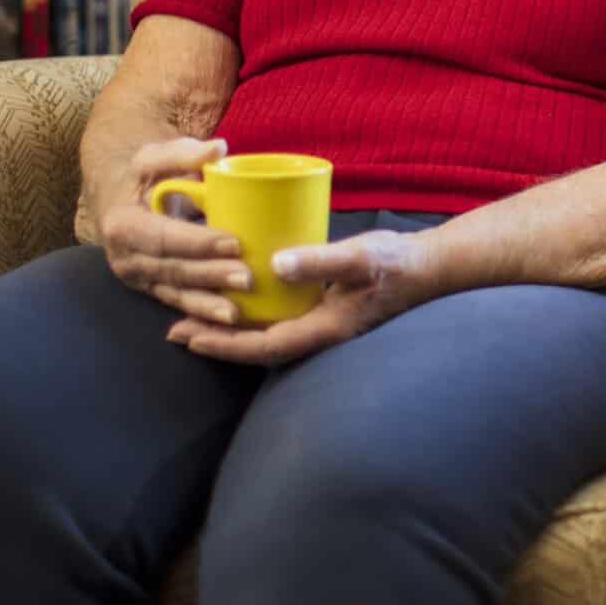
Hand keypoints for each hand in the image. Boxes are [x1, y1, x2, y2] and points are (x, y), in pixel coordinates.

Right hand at [91, 136, 253, 326]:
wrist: (116, 197)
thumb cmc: (141, 174)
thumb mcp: (154, 157)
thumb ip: (184, 153)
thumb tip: (219, 148)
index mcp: (122, 224)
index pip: (163, 237)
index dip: (198, 243)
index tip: (234, 242)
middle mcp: (125, 257)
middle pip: (172, 270)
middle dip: (210, 276)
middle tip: (248, 277)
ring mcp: (137, 278)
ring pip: (174, 293)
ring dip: (207, 303)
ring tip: (238, 312)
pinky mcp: (150, 288)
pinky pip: (177, 302)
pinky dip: (200, 313)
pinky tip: (227, 321)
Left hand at [167, 230, 436, 366]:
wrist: (430, 267)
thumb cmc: (398, 264)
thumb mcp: (360, 258)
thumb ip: (321, 261)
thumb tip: (277, 265)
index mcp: (324, 329)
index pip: (263, 346)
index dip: (223, 345)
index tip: (187, 336)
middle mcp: (319, 333)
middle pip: (258, 346)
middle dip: (217, 340)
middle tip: (175, 330)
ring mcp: (323, 323)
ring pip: (267, 334)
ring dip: (231, 327)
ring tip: (197, 316)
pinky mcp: (326, 308)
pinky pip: (280, 318)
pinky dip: (254, 313)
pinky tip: (242, 298)